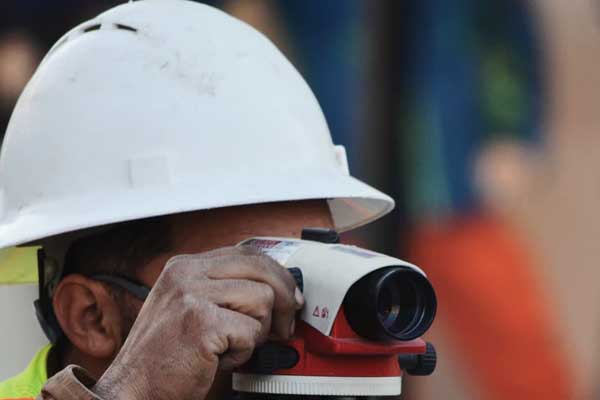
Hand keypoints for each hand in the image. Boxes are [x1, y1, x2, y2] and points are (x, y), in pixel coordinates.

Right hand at [93, 246, 302, 399]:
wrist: (132, 391)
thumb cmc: (164, 357)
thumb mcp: (189, 308)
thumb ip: (224, 291)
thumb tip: (276, 289)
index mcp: (185, 266)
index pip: (247, 253)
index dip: (277, 275)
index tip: (290, 297)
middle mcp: (186, 273)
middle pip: (262, 268)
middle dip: (284, 299)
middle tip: (285, 326)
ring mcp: (191, 295)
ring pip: (263, 299)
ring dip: (257, 332)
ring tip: (230, 347)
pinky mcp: (201, 322)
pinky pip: (251, 332)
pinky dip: (242, 353)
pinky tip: (218, 359)